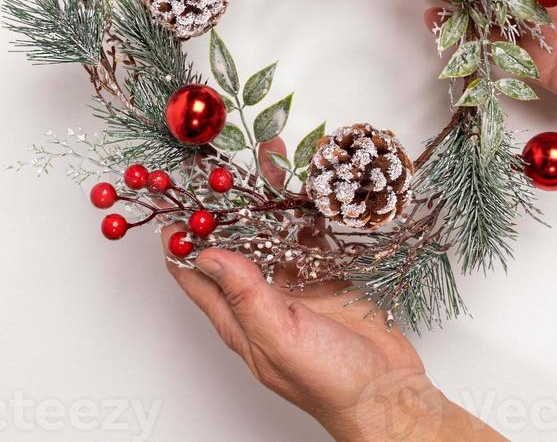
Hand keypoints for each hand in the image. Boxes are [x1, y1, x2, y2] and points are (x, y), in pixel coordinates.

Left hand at [161, 144, 503, 441]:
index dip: (178, 238)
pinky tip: (302, 188)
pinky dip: (303, 212)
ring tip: (260, 163)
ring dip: (265, 202)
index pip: (194, 274)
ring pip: (270, 234)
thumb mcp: (279, 338)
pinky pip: (307, 236)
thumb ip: (245, 296)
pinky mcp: (326, 276)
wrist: (388, 393)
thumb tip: (206, 255)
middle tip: (215, 166)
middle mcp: (261, 299)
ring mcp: (294, 285)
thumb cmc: (330, 381)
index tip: (168, 199)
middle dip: (221, 208)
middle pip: (232, 245)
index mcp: (239, 319)